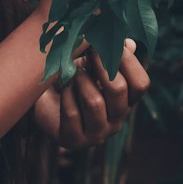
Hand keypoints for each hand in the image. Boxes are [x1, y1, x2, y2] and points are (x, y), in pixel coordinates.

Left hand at [33, 38, 150, 148]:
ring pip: (94, 102)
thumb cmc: (71, 80)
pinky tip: (62, 88)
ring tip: (72, 72)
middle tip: (88, 53)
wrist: (42, 100)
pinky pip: (72, 113)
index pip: (141, 84)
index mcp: (125, 102)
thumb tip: (129, 43)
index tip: (110, 44)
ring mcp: (96, 134)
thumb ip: (111, 55)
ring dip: (80, 80)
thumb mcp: (91, 64)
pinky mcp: (74, 140)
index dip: (128, 61)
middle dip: (101, 66)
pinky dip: (66, 95)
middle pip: (119, 91)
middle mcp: (116, 121)